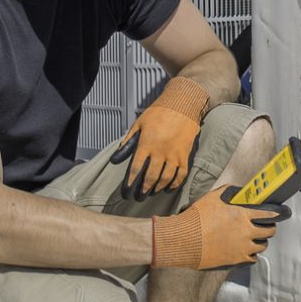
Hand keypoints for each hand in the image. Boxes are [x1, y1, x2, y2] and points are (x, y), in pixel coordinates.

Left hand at [110, 77, 209, 199]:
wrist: (183, 105)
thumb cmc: (158, 113)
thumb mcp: (138, 124)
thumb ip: (127, 142)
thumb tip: (115, 159)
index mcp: (147, 143)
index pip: (136, 168)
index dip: (130, 182)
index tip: (126, 191)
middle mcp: (160, 151)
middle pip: (151, 177)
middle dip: (143, 190)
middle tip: (139, 197)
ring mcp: (174, 154)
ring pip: (166, 178)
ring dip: (157, 188)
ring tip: (151, 193)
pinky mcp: (185, 155)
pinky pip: (181, 174)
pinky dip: (174, 184)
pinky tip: (168, 188)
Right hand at [150, 185, 289, 269]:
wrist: (184, 240)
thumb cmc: (197, 217)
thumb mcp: (214, 197)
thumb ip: (231, 193)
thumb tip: (241, 193)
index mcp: (243, 215)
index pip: (270, 214)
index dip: (278, 213)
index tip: (284, 213)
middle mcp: (246, 232)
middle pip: (269, 231)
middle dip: (270, 227)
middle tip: (266, 226)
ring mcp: (242, 248)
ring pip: (262, 246)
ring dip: (260, 241)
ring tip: (254, 238)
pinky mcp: (235, 261)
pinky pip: (252, 259)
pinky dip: (251, 254)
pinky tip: (246, 250)